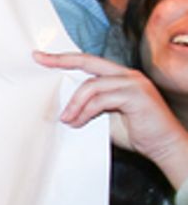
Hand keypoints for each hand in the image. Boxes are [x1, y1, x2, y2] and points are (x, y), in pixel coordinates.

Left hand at [36, 50, 187, 182]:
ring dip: (74, 104)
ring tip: (66, 119)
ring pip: (91, 86)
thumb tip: (62, 106)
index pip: (88, 61)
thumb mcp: (105, 116)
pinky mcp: (136, 95)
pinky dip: (85, 111)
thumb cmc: (137, 133)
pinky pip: (101, 100)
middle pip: (88, 61)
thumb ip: (88, 106)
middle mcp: (127, 75)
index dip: (64, 58)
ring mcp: (133, 83)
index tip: (41, 56)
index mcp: (119, 76)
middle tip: (40, 60)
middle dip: (61, 60)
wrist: (164, 147)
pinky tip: (78, 122)